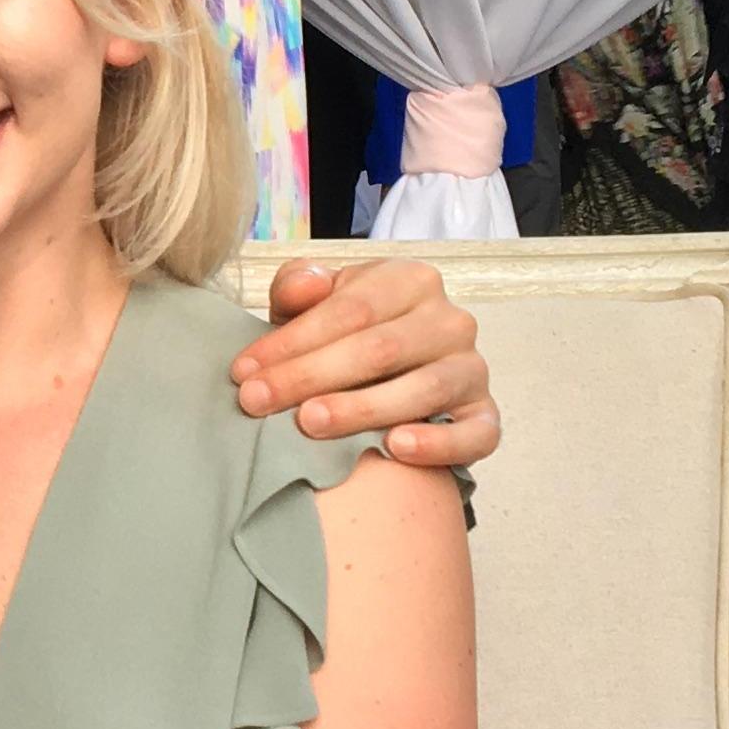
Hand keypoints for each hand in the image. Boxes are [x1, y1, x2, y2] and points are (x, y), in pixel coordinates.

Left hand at [235, 251, 498, 467]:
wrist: (387, 380)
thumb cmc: (343, 339)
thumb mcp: (315, 305)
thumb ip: (300, 288)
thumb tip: (307, 285)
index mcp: (410, 281)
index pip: (350, 309)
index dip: (293, 341)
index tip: (243, 371)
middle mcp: (450, 320)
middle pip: (380, 348)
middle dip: (310, 376)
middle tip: (258, 402)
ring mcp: (472, 369)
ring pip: (422, 388)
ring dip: (362, 408)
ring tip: (310, 422)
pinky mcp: (485, 416)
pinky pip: (475, 433)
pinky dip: (438, 443)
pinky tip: (394, 447)